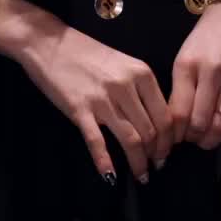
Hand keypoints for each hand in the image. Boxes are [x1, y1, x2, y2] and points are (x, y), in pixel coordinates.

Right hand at [0, 0, 172, 181]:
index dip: (169, 139)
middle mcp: (126, 86)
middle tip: (156, 166)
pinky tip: (110, 177)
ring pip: (131, 139)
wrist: (50, 43)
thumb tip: (156, 120)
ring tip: (141, 175)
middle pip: (152, 131)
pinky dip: (105, 163)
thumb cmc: (87, 53)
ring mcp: (102, 99)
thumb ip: (140, 88)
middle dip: (157, 154)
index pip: (165, 114)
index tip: (167, 151)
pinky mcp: (79, 110)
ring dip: (139, 162)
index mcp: (141, 73)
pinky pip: (97, 142)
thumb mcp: (123, 63)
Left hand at [170, 0, 220, 153]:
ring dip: (212, 140)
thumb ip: (181, 83)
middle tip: (193, 141)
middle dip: (193, 139)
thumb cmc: (211, 30)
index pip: (176, 112)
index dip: (174, 134)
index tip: (173, 139)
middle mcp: (209, 73)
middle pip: (198, 122)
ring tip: (209, 142)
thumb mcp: (186, 52)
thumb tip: (177, 119)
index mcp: (187, 65)